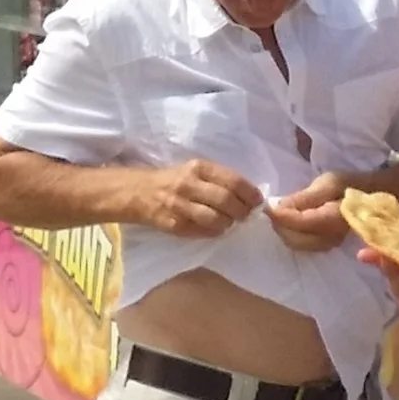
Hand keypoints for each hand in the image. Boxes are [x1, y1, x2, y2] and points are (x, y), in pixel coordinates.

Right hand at [126, 157, 264, 236]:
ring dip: (229, 223)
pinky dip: (215, 231)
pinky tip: (216, 228)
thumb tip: (249, 194)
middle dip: (242, 211)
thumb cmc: (175, 180)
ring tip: (230, 222)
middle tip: (246, 215)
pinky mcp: (175, 224)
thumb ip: (219, 179)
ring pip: (216, 219)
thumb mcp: (196, 170)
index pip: (233, 181)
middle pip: (227, 200)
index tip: (257, 201)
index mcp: (199, 167)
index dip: (250, 193)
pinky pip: (203, 231)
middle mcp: (189, 184)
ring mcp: (181, 206)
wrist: (141, 192)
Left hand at [264, 172, 353, 255]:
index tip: (267, 206)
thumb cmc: (346, 185)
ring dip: (283, 231)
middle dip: (279, 225)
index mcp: (333, 220)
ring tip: (278, 215)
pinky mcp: (325, 246)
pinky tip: (288, 223)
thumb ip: (302, 198)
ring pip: (295, 245)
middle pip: (294, 239)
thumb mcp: (325, 183)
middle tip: (271, 209)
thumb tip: (278, 208)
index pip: (299, 223)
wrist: (367, 196)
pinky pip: (301, 245)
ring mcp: (328, 245)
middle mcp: (331, 238)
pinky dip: (290, 235)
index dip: (280, 216)